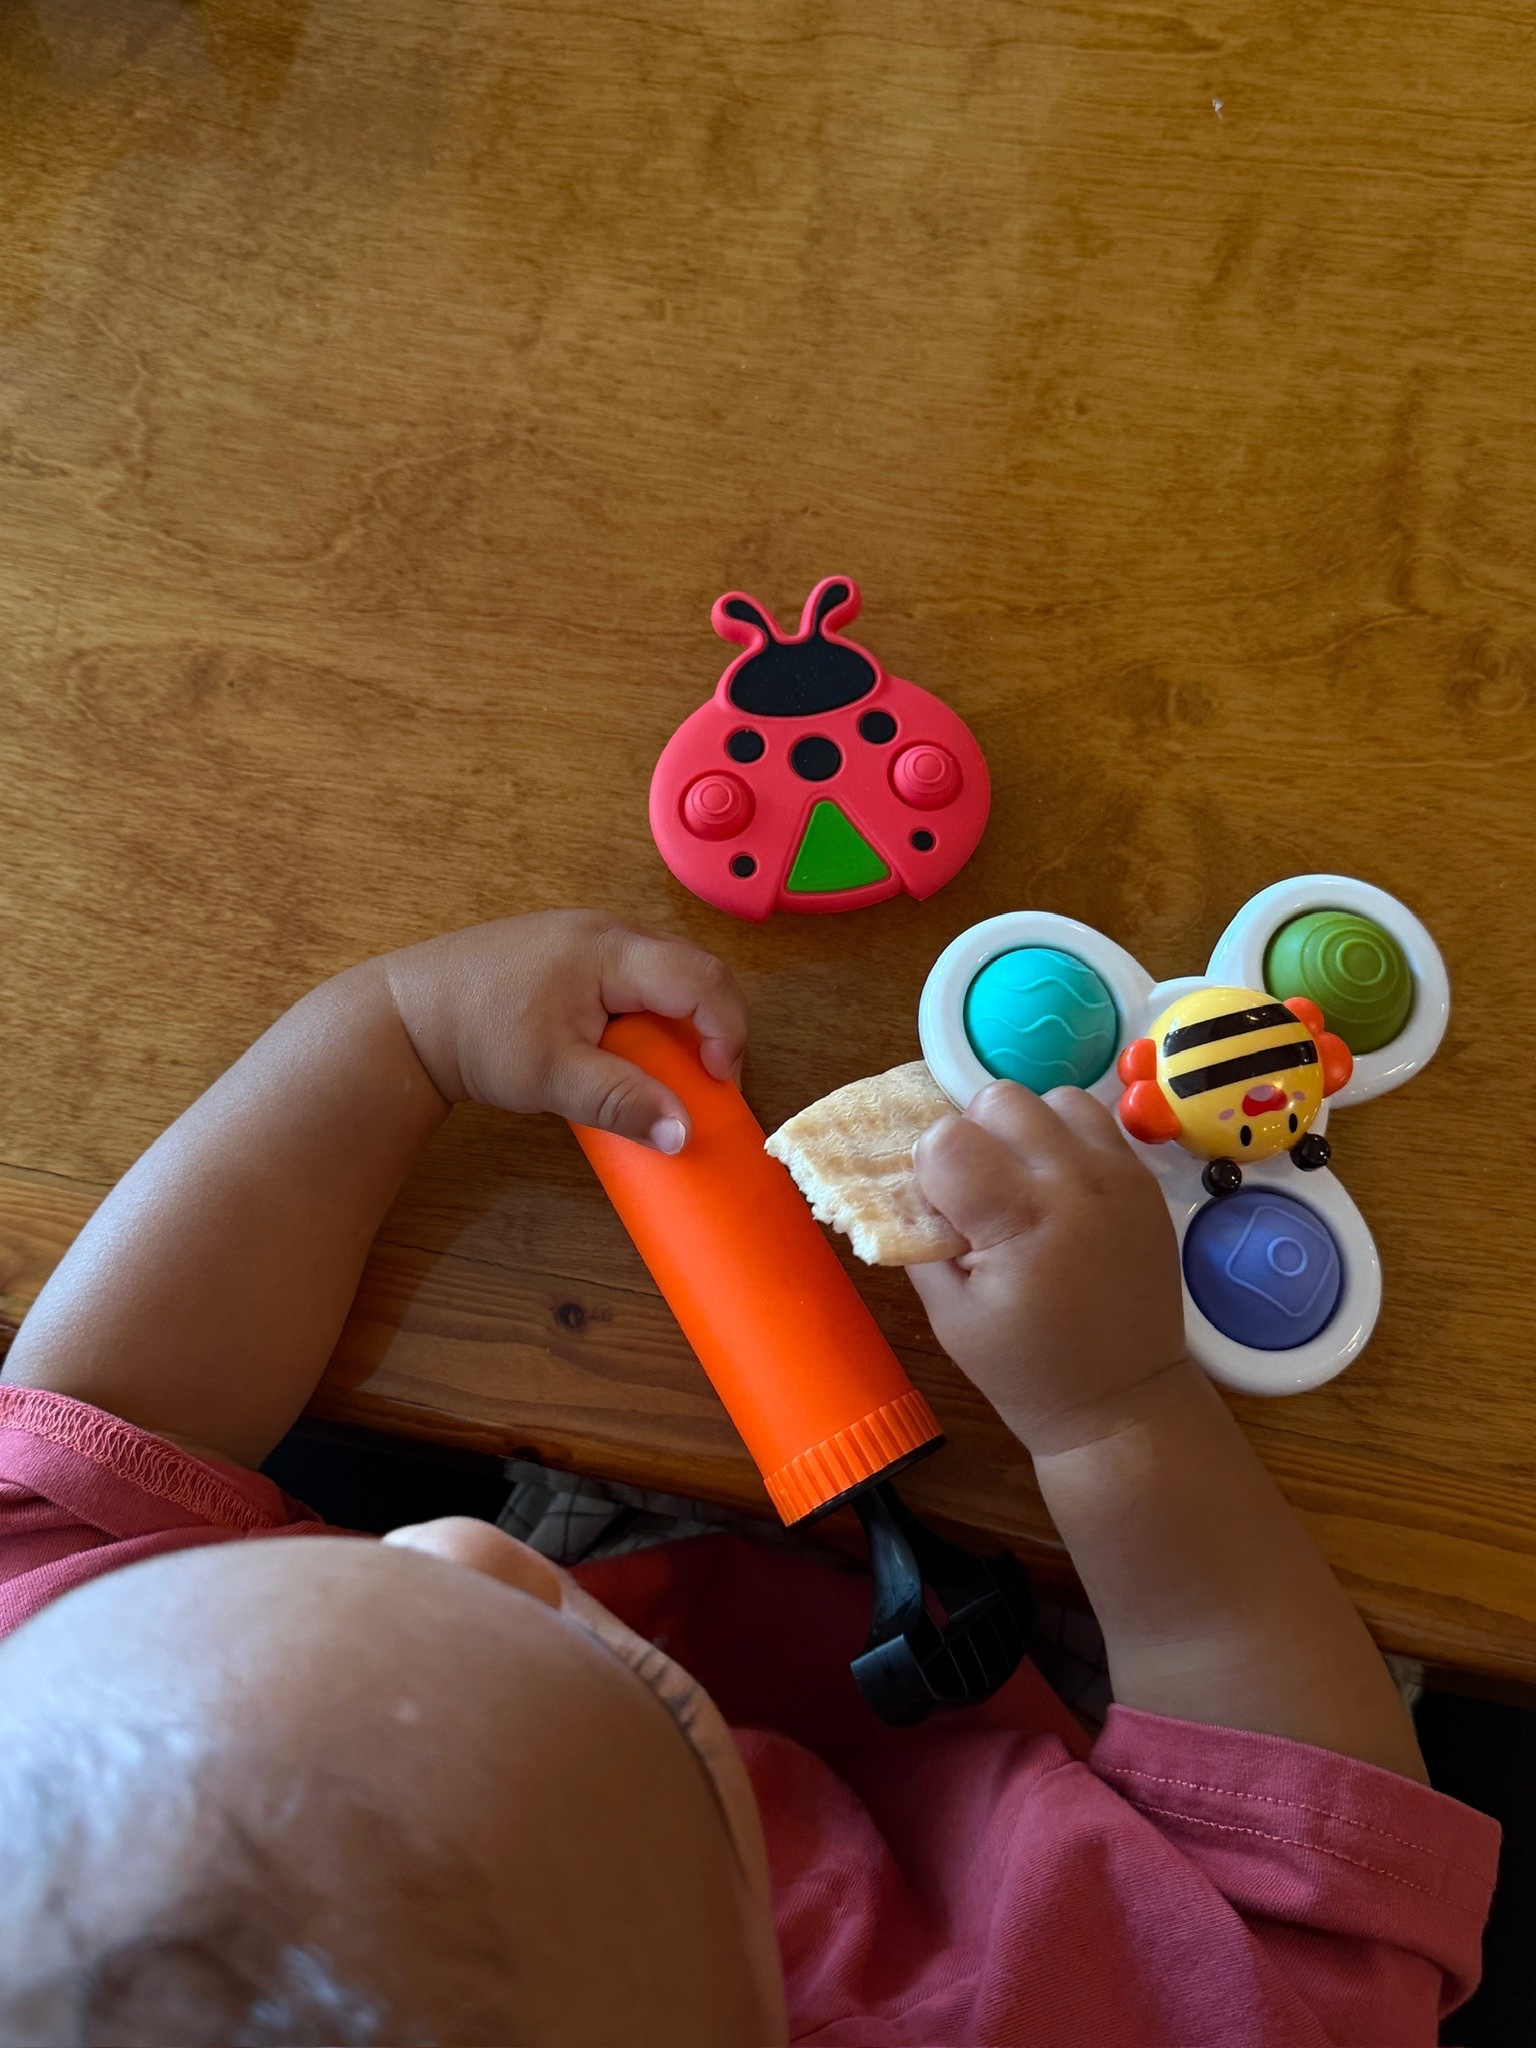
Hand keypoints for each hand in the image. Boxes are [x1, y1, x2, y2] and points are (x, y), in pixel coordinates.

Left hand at [378, 912, 746, 1150]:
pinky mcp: (569, 950)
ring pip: (663, 970)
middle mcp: (606, 929)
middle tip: (702, 1079)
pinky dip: (646, 1011)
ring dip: (677, 1018)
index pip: (701, 979)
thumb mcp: (553, 1078)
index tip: (715, 1082)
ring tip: (665, 1069)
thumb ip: (623, 1102)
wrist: (409, 1014)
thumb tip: (683, 1133)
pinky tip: (623, 1049)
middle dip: (709, 1023)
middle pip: (691, 967)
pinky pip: (633, 973)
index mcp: (610, 949)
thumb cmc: (477, 1035)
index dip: (725, 1031)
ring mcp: (586, 935)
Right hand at [906, 1081, 1187, 1455]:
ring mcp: (1118, 1174)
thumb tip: (905, 1188)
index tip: (941, 1209)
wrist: (1123, 1399)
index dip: (929, 1168)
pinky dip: (1065, 1139)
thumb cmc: (1026, 1368)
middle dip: (972, 1136)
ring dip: (1023, 1129)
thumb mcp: (949, 1315)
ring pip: (1050, 1098)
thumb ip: (920, 1240)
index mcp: (1020, 1219)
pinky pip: (1094, 1120)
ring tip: (1022, 1182)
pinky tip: (1058, 1189)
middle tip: (978, 1191)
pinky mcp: (1143, 1179)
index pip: (946, 1139)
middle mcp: (1074, 1181)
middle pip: (997, 1099)